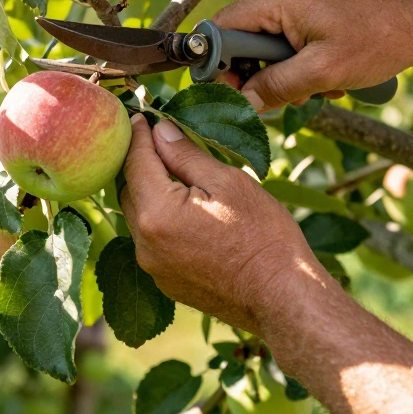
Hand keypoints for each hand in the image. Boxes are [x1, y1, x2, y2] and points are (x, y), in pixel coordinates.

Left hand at [119, 114, 321, 334]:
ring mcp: (153, 266)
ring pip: (137, 216)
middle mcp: (144, 243)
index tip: (141, 116)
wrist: (282, 297)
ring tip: (172, 172)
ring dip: (148, 192)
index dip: (138, 135)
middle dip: (140, 163)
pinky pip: (151, 240)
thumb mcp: (228, 182)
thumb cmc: (263, 236)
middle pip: (129, 190)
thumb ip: (185, 155)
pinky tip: (183, 209)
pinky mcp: (165, 281)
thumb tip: (159, 131)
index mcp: (157, 213)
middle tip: (157, 140)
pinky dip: (159, 219)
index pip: (135, 162)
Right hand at [213, 0, 412, 110]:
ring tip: (318, 85)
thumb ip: (275, 87)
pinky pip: (287, 30)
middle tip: (286, 95)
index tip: (235, 92)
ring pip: (267, 37)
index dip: (220, 63)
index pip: (223, 27)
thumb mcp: (323, 73)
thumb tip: (241, 102)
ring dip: (284, 68)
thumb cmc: (380, 42)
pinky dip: (299, 56)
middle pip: (244, 34)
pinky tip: (325, 71)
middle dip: (262, 70)